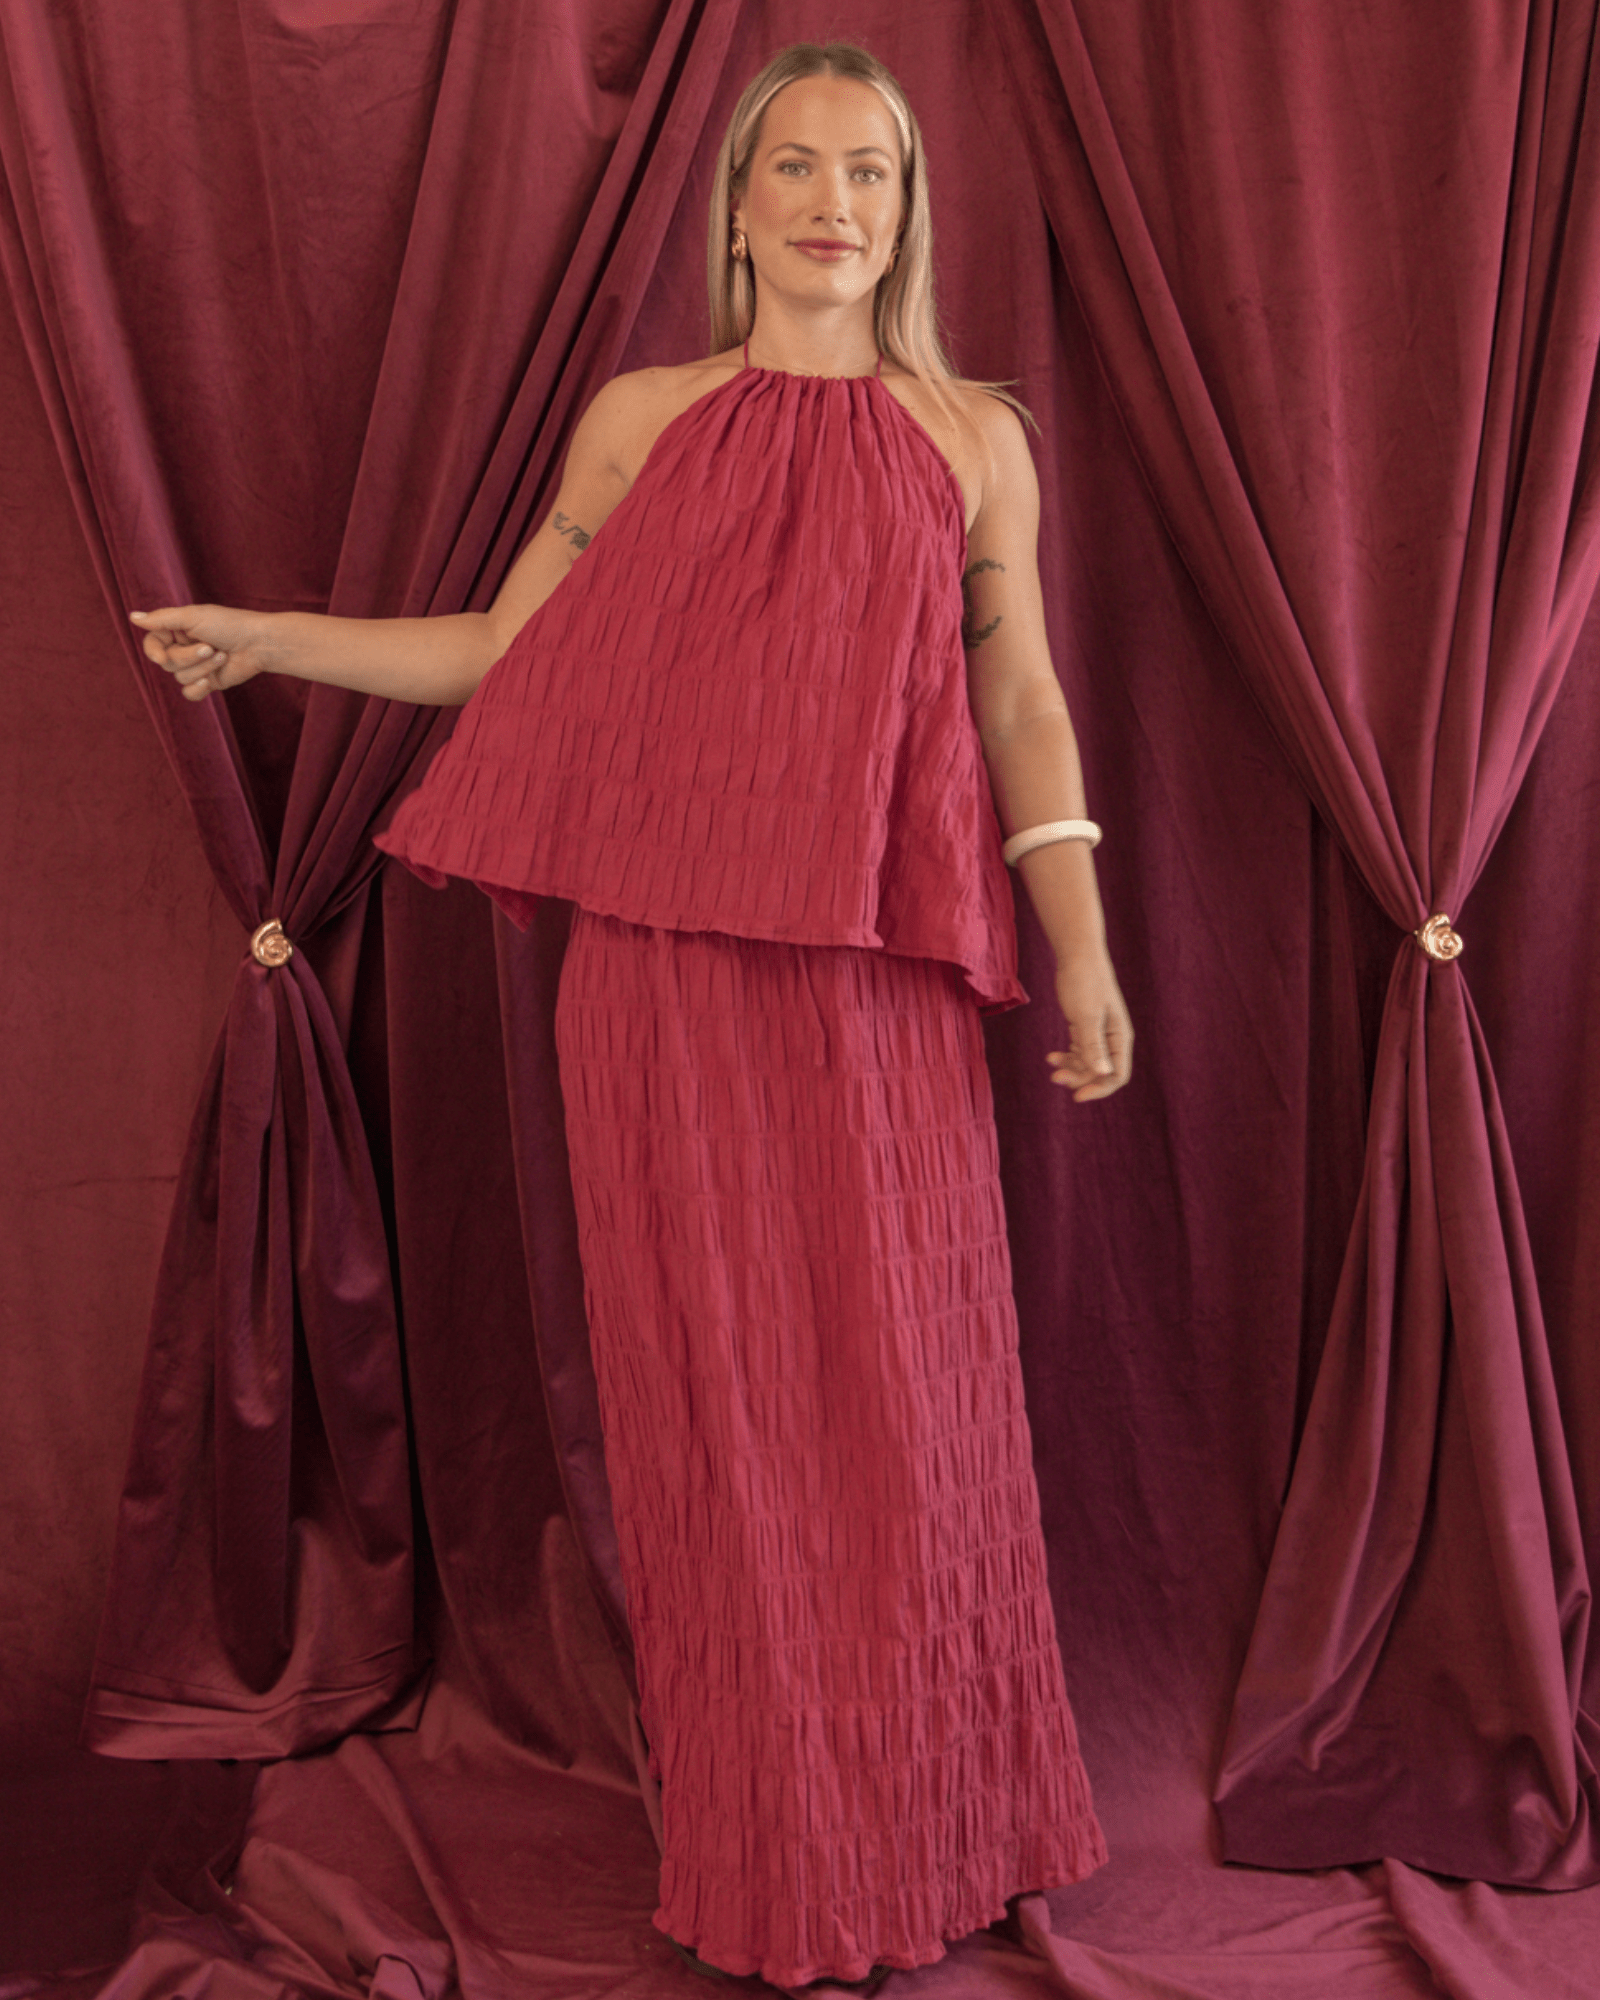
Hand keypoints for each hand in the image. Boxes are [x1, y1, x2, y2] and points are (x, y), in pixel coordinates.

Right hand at [129, 604, 273, 700]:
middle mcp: (183, 648)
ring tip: (222, 656)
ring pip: (180, 677)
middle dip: (188, 657)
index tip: (161, 657)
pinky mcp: (207, 682)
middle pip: (167, 663)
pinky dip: (198, 689)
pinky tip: (211, 681)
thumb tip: (132, 617)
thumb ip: (162, 619)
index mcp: (177, 630)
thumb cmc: (229, 624)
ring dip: (202, 668)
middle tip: (210, 647)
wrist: (259, 644)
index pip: (152, 644)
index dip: (154, 652)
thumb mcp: (193, 617)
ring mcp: (195, 666)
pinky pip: (189, 693)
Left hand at [1047, 950, 1133, 1101]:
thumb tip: (1103, 1073)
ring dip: (1070, 1068)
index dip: (1099, 1088)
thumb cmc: (1085, 982)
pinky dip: (1066, 1056)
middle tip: (1055, 1078)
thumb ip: (1094, 1045)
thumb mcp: (1087, 1015)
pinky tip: (1051, 1056)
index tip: (1077, 1095)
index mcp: (1120, 1037)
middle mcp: (1112, 1038)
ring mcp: (1099, 1033)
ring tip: (1051, 1065)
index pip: (1117, 1075)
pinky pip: (1079, 1051)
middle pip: (1100, 1072)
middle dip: (1079, 1078)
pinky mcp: (1086, 1026)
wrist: (1077, 955)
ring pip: (1087, 1063)